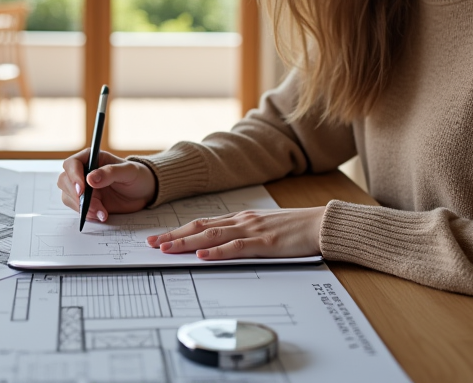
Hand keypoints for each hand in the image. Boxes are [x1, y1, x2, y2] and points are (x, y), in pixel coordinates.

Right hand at [57, 150, 156, 222]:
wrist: (143, 192)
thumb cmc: (137, 176)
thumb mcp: (128, 171)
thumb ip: (110, 173)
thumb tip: (90, 179)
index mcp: (92, 158)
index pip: (72, 164)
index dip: (73, 176)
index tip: (83, 189)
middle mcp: (84, 172)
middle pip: (64, 181)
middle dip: (77, 195)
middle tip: (93, 204)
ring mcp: (83, 188)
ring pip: (68, 196)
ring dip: (83, 207)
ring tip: (102, 211)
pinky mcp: (86, 201)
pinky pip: (77, 208)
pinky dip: (87, 214)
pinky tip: (101, 215)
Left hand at [146, 207, 324, 259]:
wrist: (321, 225)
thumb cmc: (296, 229)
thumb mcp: (265, 229)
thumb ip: (244, 235)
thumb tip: (221, 246)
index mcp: (241, 218)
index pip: (203, 223)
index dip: (179, 229)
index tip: (160, 237)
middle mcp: (242, 220)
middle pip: (200, 227)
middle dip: (174, 235)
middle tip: (152, 244)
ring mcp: (252, 230)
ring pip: (212, 235)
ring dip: (186, 242)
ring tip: (167, 249)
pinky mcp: (265, 243)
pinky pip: (236, 247)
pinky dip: (217, 251)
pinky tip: (202, 255)